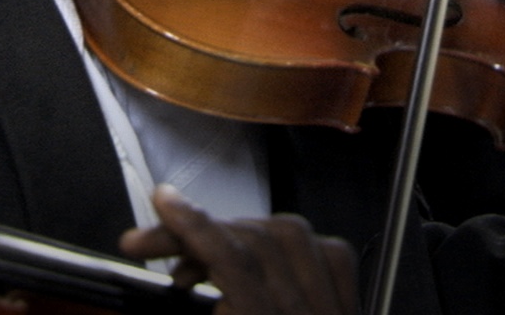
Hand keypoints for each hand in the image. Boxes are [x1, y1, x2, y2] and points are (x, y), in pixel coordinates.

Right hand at [120, 187, 356, 313]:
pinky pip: (325, 249)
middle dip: (201, 231)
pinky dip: (288, 244)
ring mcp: (336, 304)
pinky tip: (258, 258)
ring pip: (291, 234)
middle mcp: (309, 310)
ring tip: (197, 262)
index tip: (165, 200)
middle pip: (259, 239)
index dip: (195, 225)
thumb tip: (182, 265)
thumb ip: (207, 301)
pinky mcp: (351, 300)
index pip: (233, 260)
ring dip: (237, 235)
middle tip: (154, 242)